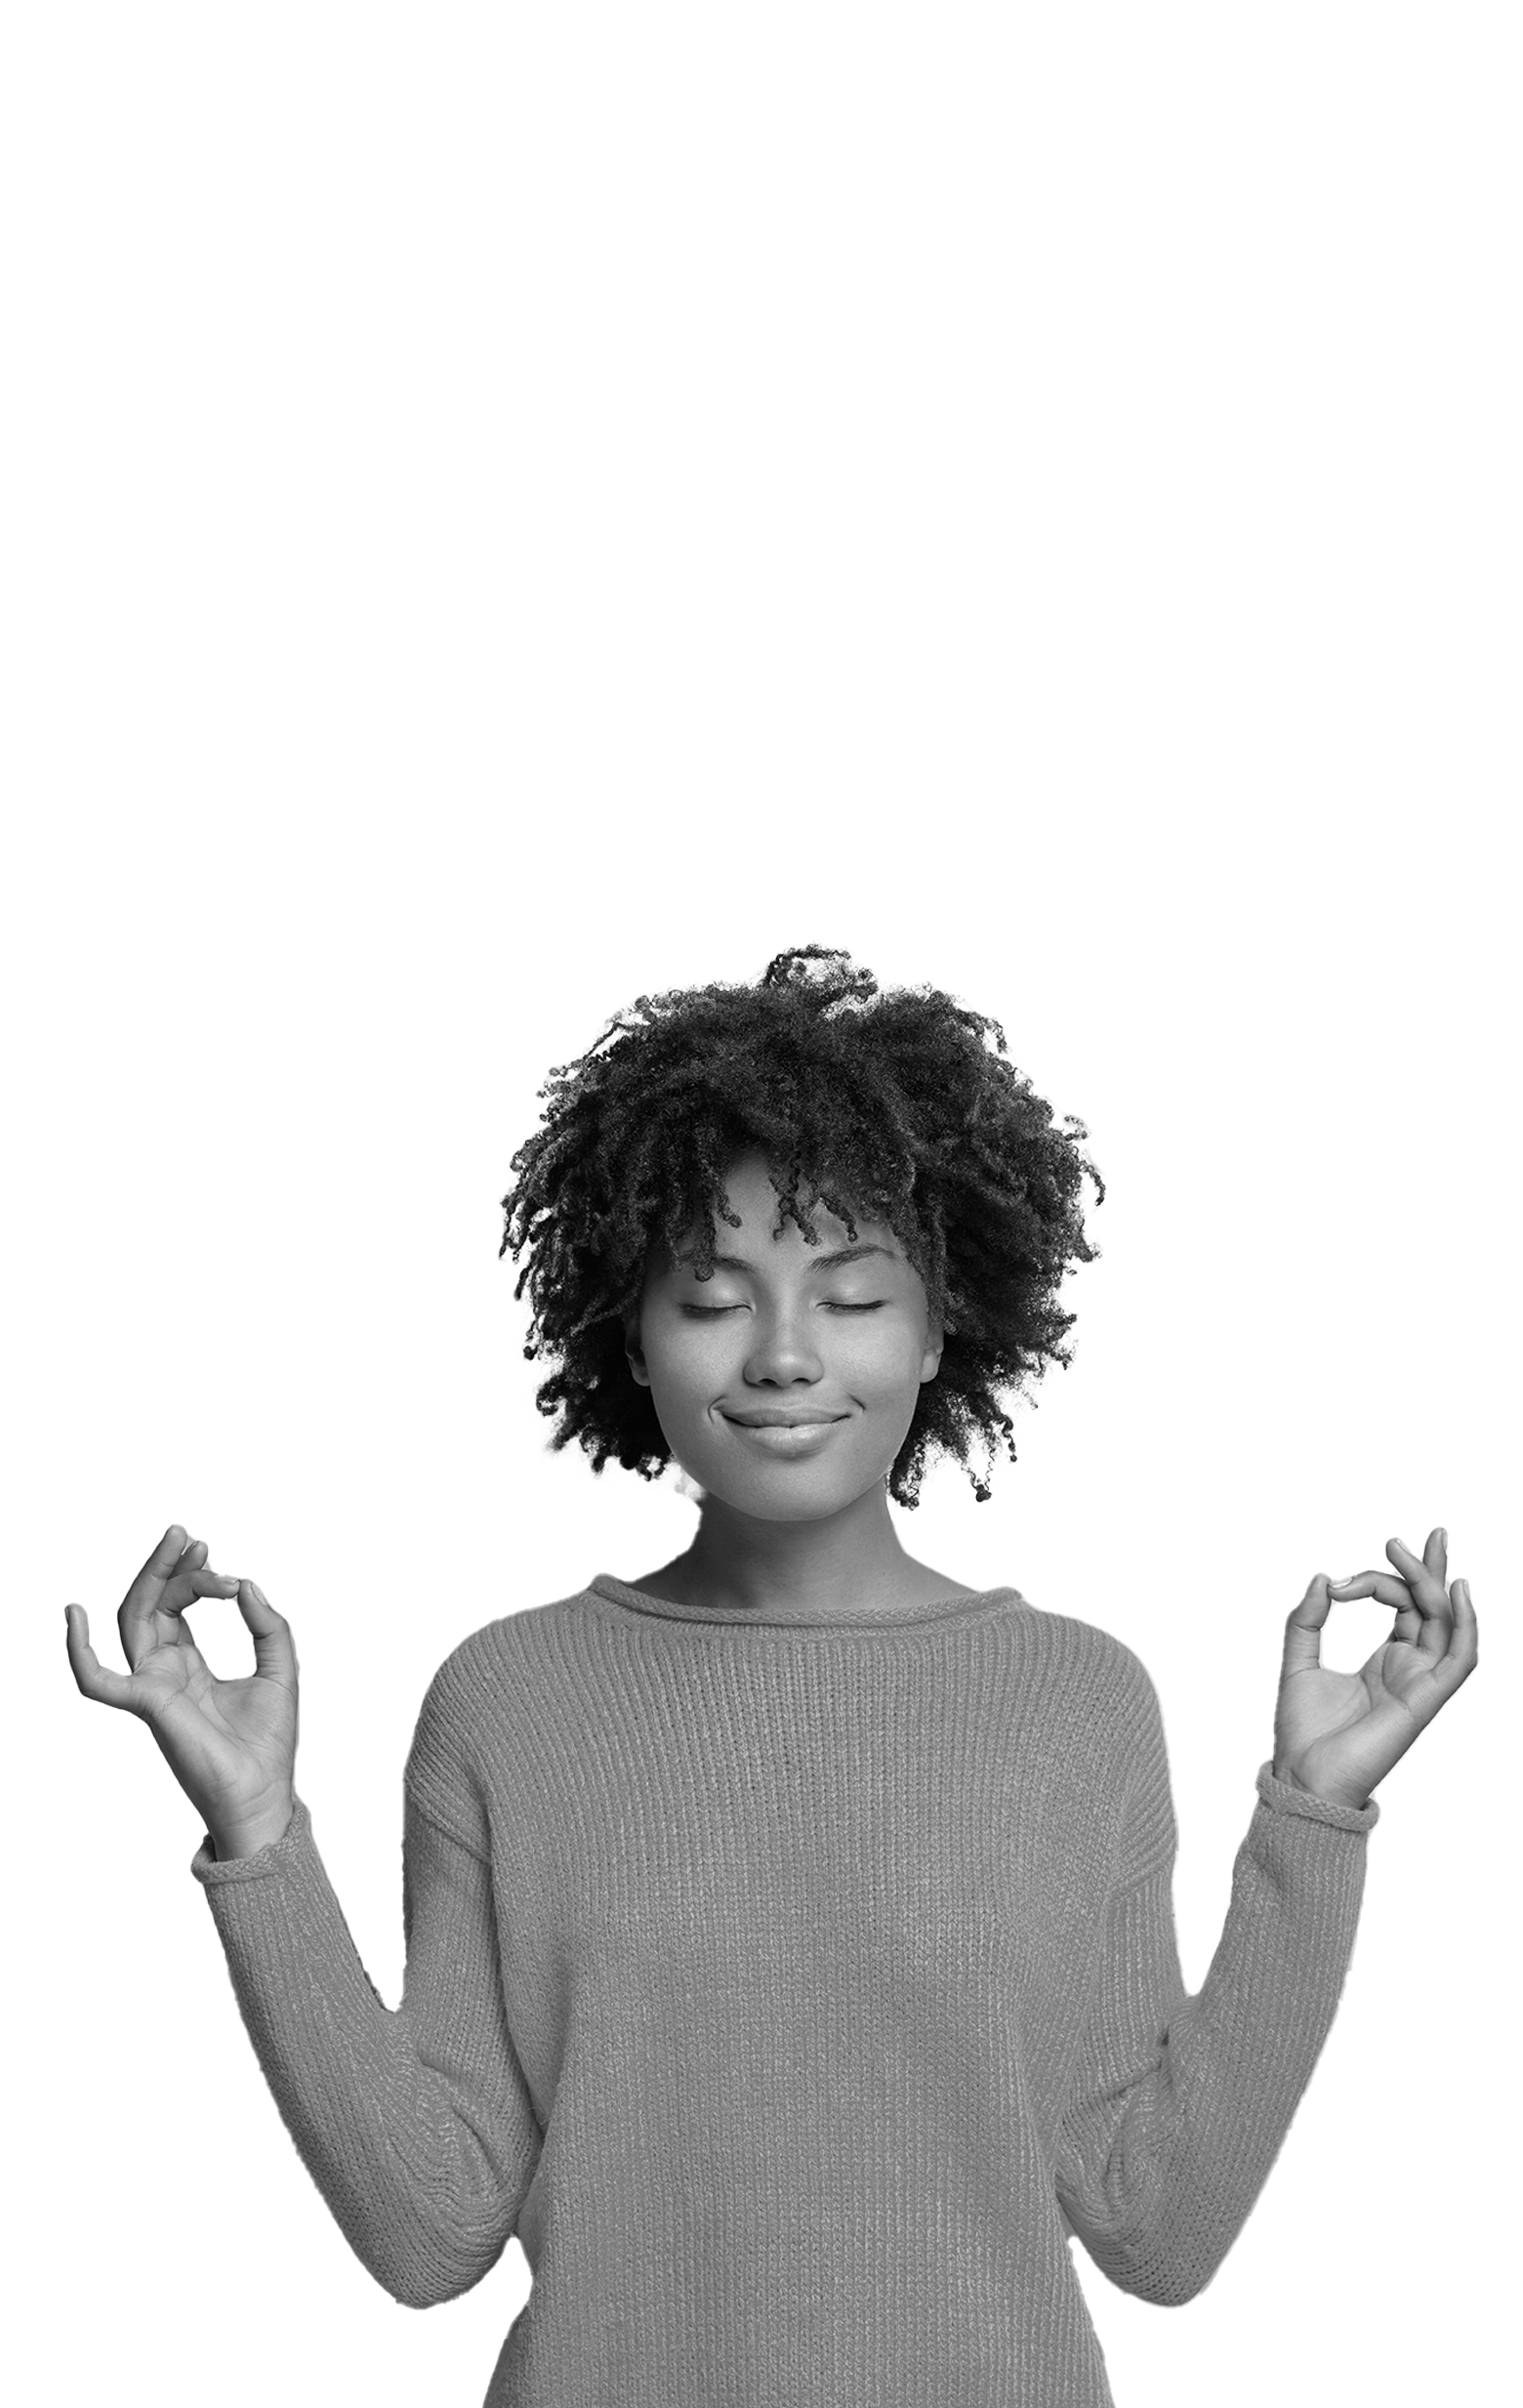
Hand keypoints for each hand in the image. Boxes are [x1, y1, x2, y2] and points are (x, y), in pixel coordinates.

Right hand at [66, 1524, 298, 1841]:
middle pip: (152, 1604)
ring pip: (134, 1620)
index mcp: (189, 1666)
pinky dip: (78, 1651)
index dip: (196, 1578)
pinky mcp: (147, 1704)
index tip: (225, 1567)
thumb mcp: (280, 1669)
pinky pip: (97, 1680)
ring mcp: (152, 1687)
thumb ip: (268, 1625)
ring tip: (179, 1544)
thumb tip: (248, 1583)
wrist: (264, 1794)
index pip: (177, 1606)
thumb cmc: (268, 1744)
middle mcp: (164, 1673)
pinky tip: (73, 1615)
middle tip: (191, 1537)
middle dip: (169, 1566)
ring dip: (152, 1579)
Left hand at [1272, 1528, 1477, 1808]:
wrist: (1301, 1775)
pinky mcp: (1425, 1700)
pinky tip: (1458, 1590)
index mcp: (1384, 1662)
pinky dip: (1467, 1624)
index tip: (1337, 1583)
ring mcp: (1420, 1684)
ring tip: (1424, 1547)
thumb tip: (1322, 1577)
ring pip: (1445, 1624)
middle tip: (1416, 1536)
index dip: (1376, 1580)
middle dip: (1428, 1569)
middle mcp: (1409, 1670)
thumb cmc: (1302, 1732)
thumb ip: (1307, 1620)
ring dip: (1436, 1584)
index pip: (1402, 1606)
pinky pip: (1461, 1659)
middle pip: (1431, 1609)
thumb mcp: (1297, 1661)